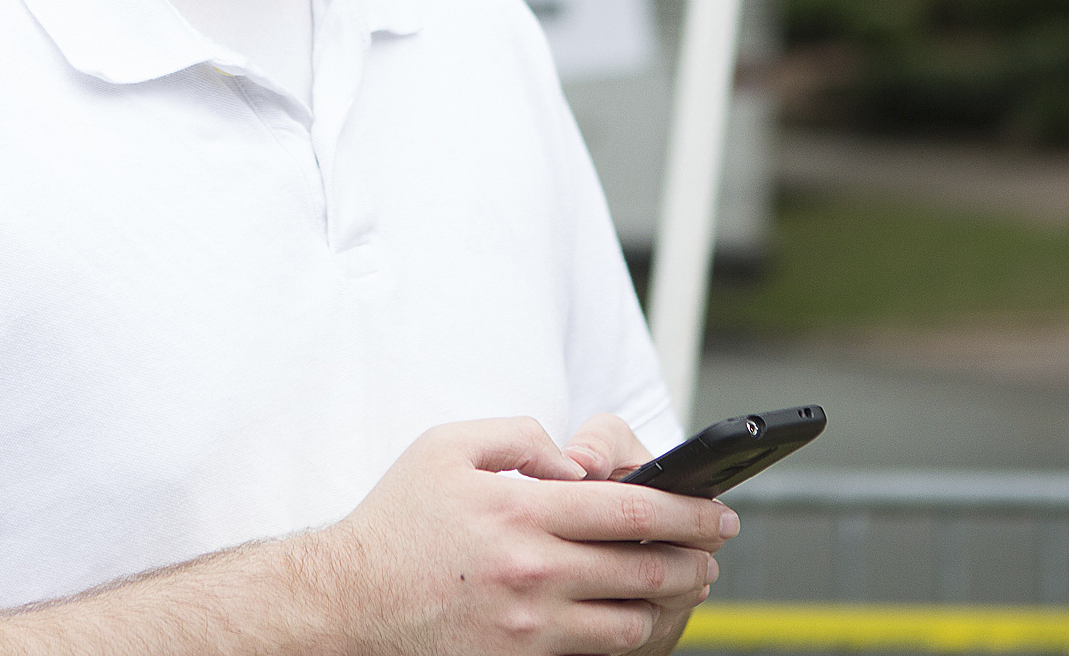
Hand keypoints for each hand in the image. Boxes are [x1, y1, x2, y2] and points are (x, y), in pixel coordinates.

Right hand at [315, 417, 734, 655]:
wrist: (352, 603)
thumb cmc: (398, 521)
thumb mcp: (447, 446)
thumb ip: (519, 435)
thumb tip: (575, 462)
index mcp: (521, 509)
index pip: (630, 508)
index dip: (686, 510)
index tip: (716, 511)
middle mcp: (534, 570)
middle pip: (646, 568)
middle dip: (695, 557)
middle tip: (713, 550)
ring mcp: (530, 625)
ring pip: (632, 619)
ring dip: (670, 601)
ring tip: (683, 583)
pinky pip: (599, 651)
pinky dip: (628, 634)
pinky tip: (634, 616)